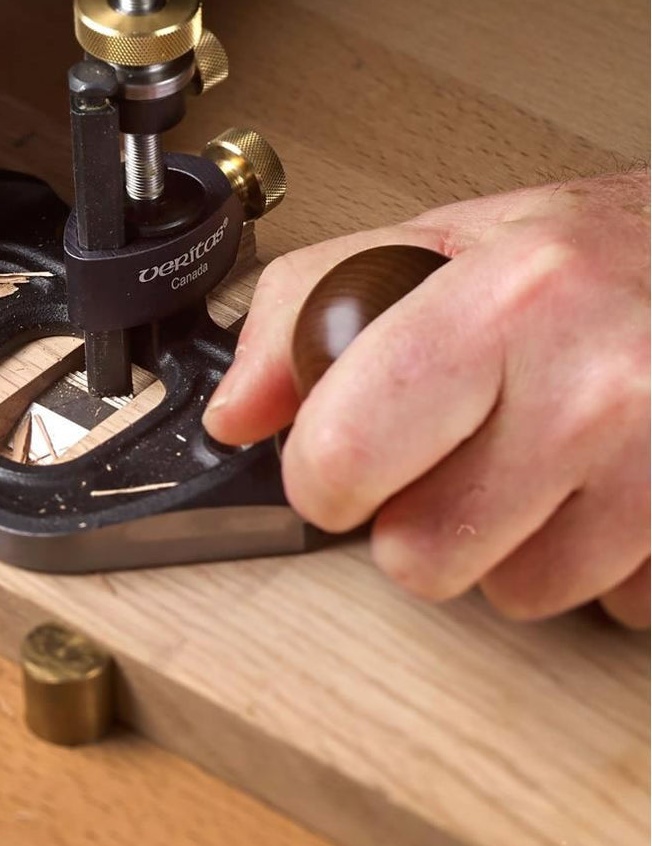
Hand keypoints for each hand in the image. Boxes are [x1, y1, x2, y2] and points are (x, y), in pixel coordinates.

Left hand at [204, 172, 649, 626]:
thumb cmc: (601, 254)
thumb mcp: (446, 238)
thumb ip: (310, 306)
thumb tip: (234, 414)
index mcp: (509, 297)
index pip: (348, 450)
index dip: (320, 476)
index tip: (335, 466)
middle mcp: (596, 384)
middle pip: (422, 556)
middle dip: (415, 520)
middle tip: (452, 455)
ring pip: (516, 595)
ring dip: (510, 544)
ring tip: (541, 460)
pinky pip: (611, 607)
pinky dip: (595, 562)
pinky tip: (604, 488)